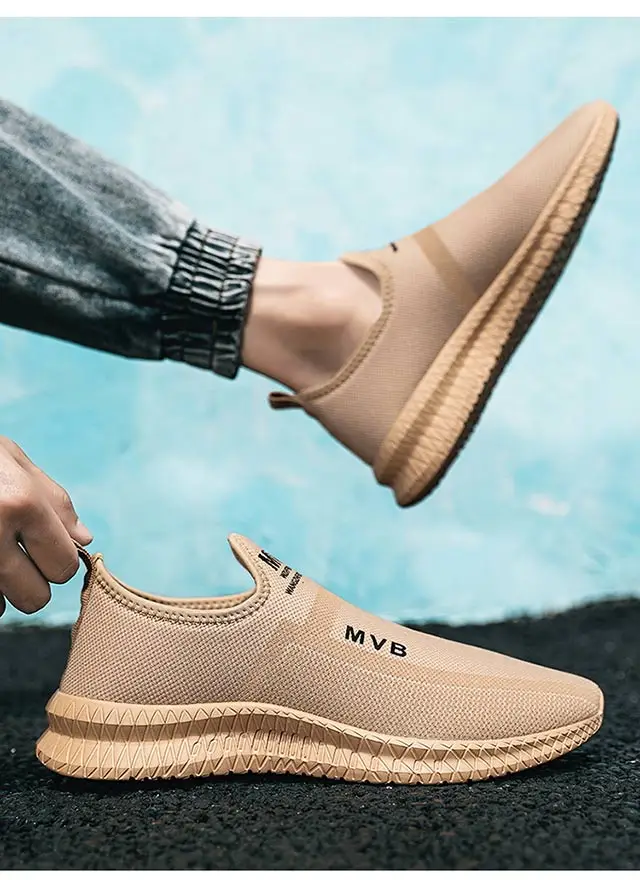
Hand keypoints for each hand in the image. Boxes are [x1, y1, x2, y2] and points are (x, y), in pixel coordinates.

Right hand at [0, 436, 91, 615]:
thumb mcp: (13, 461)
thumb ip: (54, 502)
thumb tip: (84, 541)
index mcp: (20, 504)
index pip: (64, 566)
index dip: (59, 559)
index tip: (45, 547)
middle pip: (36, 597)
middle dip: (32, 580)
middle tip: (15, 553)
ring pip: (1, 607)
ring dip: (2, 588)